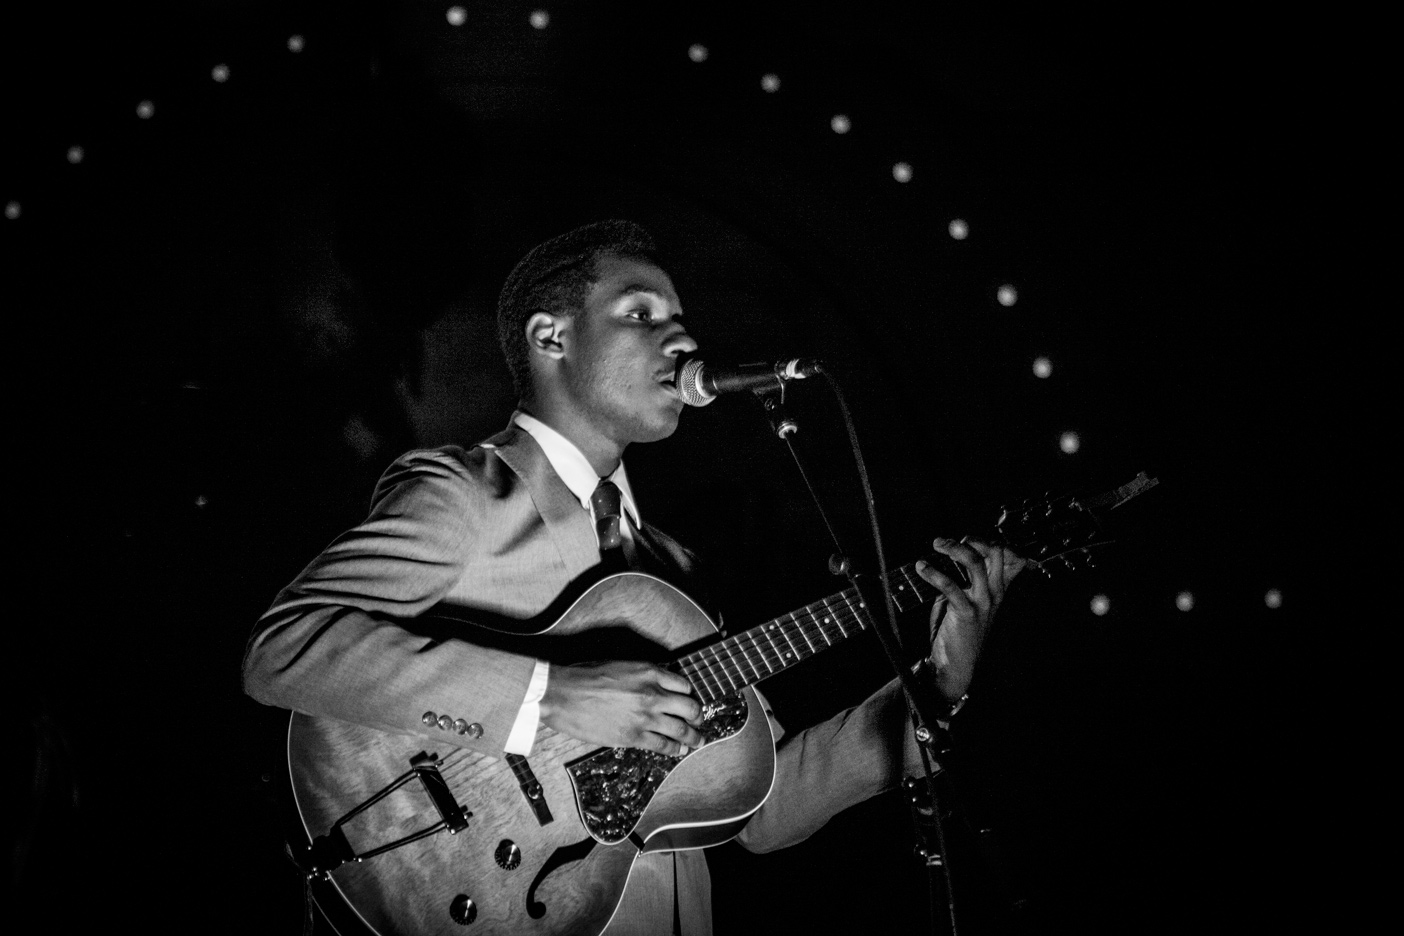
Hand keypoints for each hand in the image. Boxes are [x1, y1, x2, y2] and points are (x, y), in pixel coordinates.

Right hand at [539, 661, 704, 755]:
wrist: (564, 694)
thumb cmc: (585, 677)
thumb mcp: (621, 666)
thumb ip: (642, 676)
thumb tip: (655, 686)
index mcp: (649, 672)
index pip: (683, 685)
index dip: (689, 696)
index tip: (689, 702)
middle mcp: (653, 693)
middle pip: (689, 707)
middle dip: (697, 717)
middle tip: (699, 722)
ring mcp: (645, 716)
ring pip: (681, 729)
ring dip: (693, 737)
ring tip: (698, 741)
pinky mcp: (634, 735)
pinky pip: (663, 745)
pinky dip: (675, 749)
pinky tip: (679, 751)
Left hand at [916, 537, 1025, 701]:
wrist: (960, 664)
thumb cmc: (961, 631)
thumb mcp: (970, 601)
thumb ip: (967, 580)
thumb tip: (953, 554)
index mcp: (997, 589)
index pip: (1007, 556)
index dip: (988, 541)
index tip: (967, 538)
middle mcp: (994, 593)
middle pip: (995, 552)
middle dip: (972, 539)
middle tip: (949, 541)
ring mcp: (983, 602)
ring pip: (974, 562)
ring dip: (953, 548)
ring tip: (937, 544)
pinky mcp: (966, 612)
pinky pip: (950, 585)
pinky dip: (933, 573)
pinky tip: (922, 568)